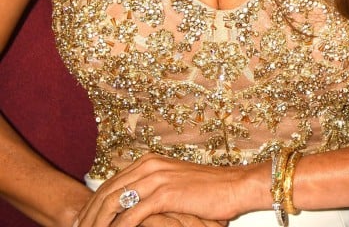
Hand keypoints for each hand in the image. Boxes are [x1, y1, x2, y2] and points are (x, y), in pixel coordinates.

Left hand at [73, 154, 262, 226]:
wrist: (235, 186)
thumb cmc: (208, 190)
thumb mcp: (174, 184)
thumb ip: (152, 189)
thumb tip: (131, 207)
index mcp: (150, 161)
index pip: (110, 183)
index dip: (92, 205)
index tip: (81, 223)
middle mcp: (150, 165)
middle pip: (106, 192)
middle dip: (87, 217)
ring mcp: (157, 177)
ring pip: (113, 203)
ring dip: (97, 224)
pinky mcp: (165, 193)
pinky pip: (131, 215)